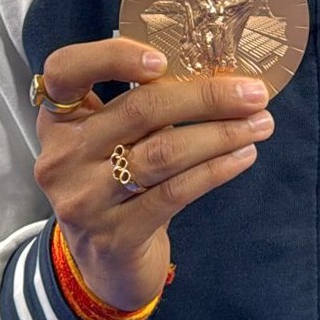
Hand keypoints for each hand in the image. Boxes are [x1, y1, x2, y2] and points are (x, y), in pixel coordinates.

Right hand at [33, 37, 273, 310]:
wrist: (106, 263)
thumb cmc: (118, 180)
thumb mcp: (113, 137)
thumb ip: (144, 103)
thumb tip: (220, 72)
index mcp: (59, 118)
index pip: (65, 70)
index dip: (111, 56)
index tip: (163, 59)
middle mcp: (63, 156)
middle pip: (139, 110)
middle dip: (206, 97)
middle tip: (254, 93)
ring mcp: (85, 200)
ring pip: (164, 153)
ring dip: (221, 134)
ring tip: (260, 124)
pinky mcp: (115, 237)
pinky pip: (175, 193)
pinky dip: (216, 169)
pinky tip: (243, 156)